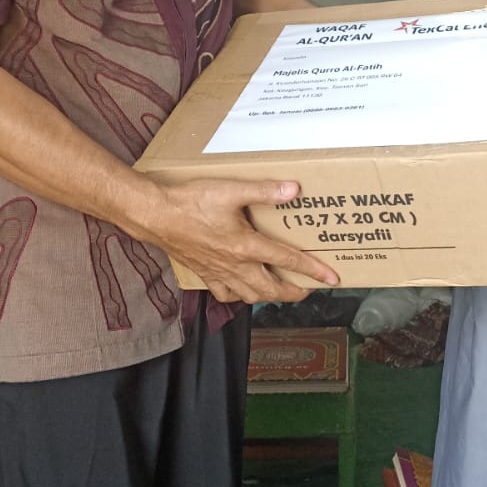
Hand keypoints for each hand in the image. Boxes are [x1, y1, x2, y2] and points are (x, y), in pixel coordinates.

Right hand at [143, 178, 338, 303]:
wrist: (155, 215)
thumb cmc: (190, 202)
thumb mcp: (231, 190)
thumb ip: (264, 191)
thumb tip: (294, 190)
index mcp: (246, 246)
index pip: (288, 260)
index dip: (313, 270)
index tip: (331, 278)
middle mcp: (236, 265)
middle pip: (272, 289)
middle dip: (294, 292)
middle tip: (308, 289)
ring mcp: (219, 273)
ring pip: (250, 296)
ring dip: (269, 296)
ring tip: (281, 291)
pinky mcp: (204, 274)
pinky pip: (225, 295)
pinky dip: (238, 296)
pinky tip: (242, 290)